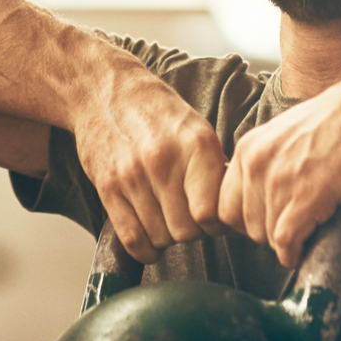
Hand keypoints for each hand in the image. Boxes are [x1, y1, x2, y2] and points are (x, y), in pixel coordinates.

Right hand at [71, 68, 227, 263]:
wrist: (106, 91)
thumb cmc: (157, 113)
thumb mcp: (198, 132)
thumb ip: (215, 172)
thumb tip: (234, 214)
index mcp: (196, 146)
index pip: (212, 213)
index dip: (217, 227)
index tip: (215, 224)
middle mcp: (164, 161)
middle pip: (187, 230)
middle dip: (192, 233)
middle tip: (190, 222)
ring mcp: (132, 175)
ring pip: (160, 237)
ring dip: (167, 238)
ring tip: (168, 221)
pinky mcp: (107, 187)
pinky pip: (131, 237)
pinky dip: (145, 249)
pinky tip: (150, 241)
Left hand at [220, 78, 340, 266]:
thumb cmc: (339, 121)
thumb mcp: (286, 133)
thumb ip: (268, 162)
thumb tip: (265, 196)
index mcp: (247, 148)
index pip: (224, 204)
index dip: (246, 220)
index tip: (267, 222)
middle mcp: (254, 164)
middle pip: (243, 225)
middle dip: (267, 232)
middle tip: (293, 227)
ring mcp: (277, 181)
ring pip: (265, 236)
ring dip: (286, 242)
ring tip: (308, 231)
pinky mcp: (304, 198)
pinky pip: (285, 242)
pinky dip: (295, 252)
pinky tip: (308, 246)